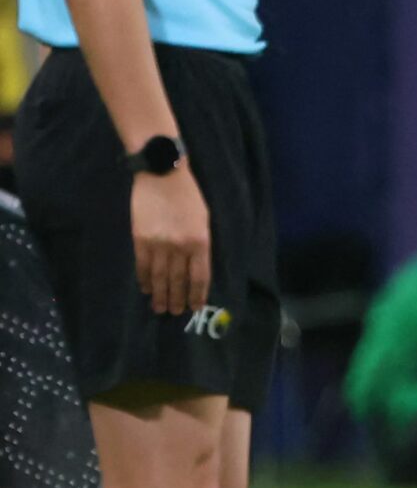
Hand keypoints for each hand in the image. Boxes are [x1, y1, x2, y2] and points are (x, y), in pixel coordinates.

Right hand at [131, 165, 211, 318]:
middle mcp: (180, 246)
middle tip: (175, 312)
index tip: (195, 307)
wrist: (162, 174)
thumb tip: (196, 268)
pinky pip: (142, 265)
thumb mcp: (204, 220)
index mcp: (201, 241)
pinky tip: (146, 289)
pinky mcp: (140, 239)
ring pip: (160, 277)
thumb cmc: (189, 196)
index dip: (197, 294)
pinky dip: (144, 279)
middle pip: (179, 280)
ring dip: (160, 294)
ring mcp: (158, 244)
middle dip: (177, 298)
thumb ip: (201, 244)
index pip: (200, 276)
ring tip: (161, 308)